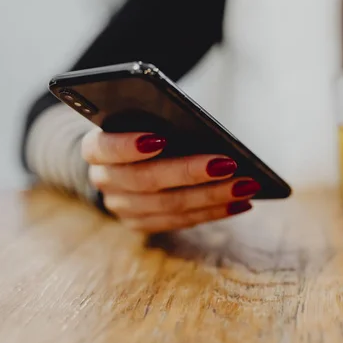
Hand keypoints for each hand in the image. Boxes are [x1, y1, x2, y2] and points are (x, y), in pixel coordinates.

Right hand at [81, 129, 259, 232]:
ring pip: (169, 206)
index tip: (161, 138)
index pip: (105, 147)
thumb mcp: (144, 117)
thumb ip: (161, 119)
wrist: (123, 159)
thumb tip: (205, 131)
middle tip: (229, 163)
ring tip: (246, 185)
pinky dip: (214, 212)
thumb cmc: (142, 128)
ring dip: (213, 197)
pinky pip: (181, 222)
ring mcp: (122, 208)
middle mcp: (104, 180)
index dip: (129, 145)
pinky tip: (241, 202)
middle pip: (147, 180)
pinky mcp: (142, 225)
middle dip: (191, 172)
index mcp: (96, 148)